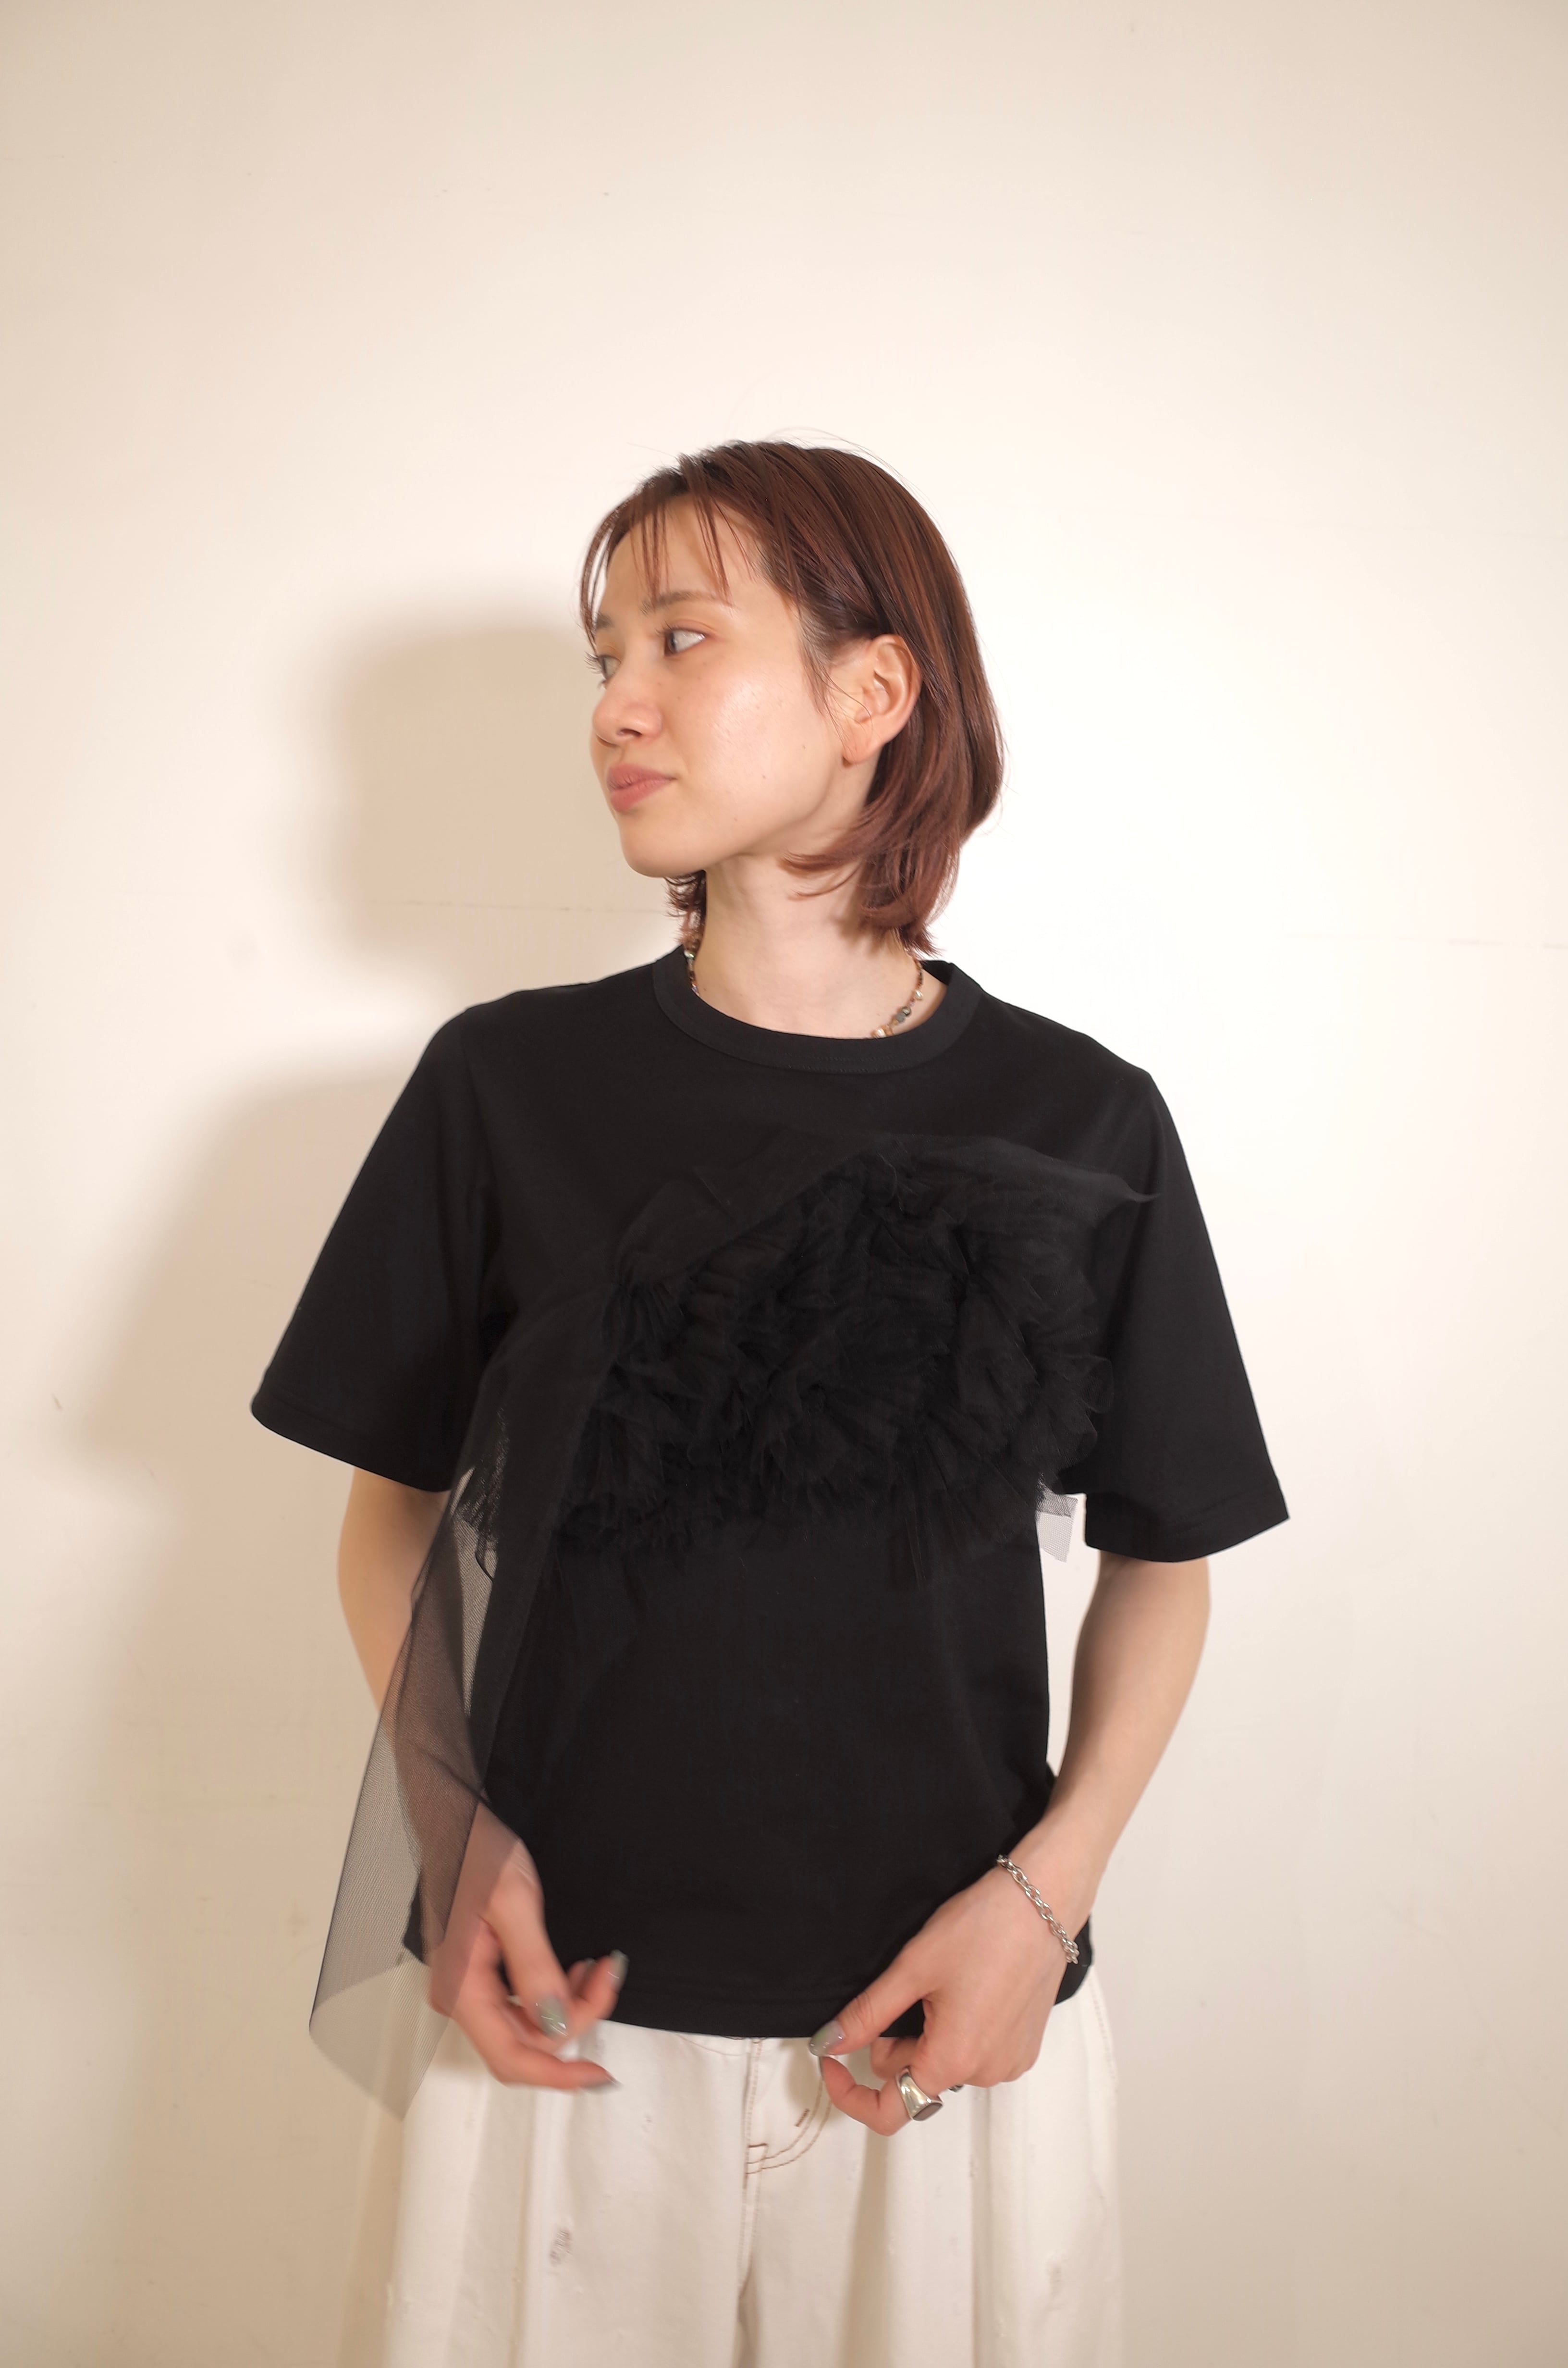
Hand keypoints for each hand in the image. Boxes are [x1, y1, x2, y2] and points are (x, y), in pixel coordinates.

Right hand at [427, 1803, 623, 2088]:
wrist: (459, 1822)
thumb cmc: (476, 1850)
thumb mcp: (514, 1901)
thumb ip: (534, 1965)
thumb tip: (555, 2022)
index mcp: (461, 1988)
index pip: (511, 2058)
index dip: (558, 2075)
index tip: (599, 2074)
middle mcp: (463, 1998)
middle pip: (526, 2044)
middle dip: (576, 2021)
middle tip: (607, 1977)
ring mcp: (472, 1989)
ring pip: (530, 2026)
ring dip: (571, 2007)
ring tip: (596, 1968)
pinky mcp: (484, 1977)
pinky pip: (525, 2005)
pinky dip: (557, 1994)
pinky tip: (575, 1969)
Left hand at [812, 1858, 1079, 2134]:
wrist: (1044, 1903)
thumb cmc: (981, 1929)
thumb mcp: (912, 1968)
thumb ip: (867, 2014)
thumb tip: (826, 2044)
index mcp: (953, 2060)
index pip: (890, 2112)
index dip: (850, 2094)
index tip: (831, 2060)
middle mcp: (985, 2074)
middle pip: (915, 2078)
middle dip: (895, 2042)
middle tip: (906, 1987)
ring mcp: (1009, 2063)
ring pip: (944, 2064)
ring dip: (928, 2036)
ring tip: (943, 1982)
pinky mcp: (1024, 2048)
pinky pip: (975, 2054)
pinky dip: (958, 2032)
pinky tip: (967, 1988)